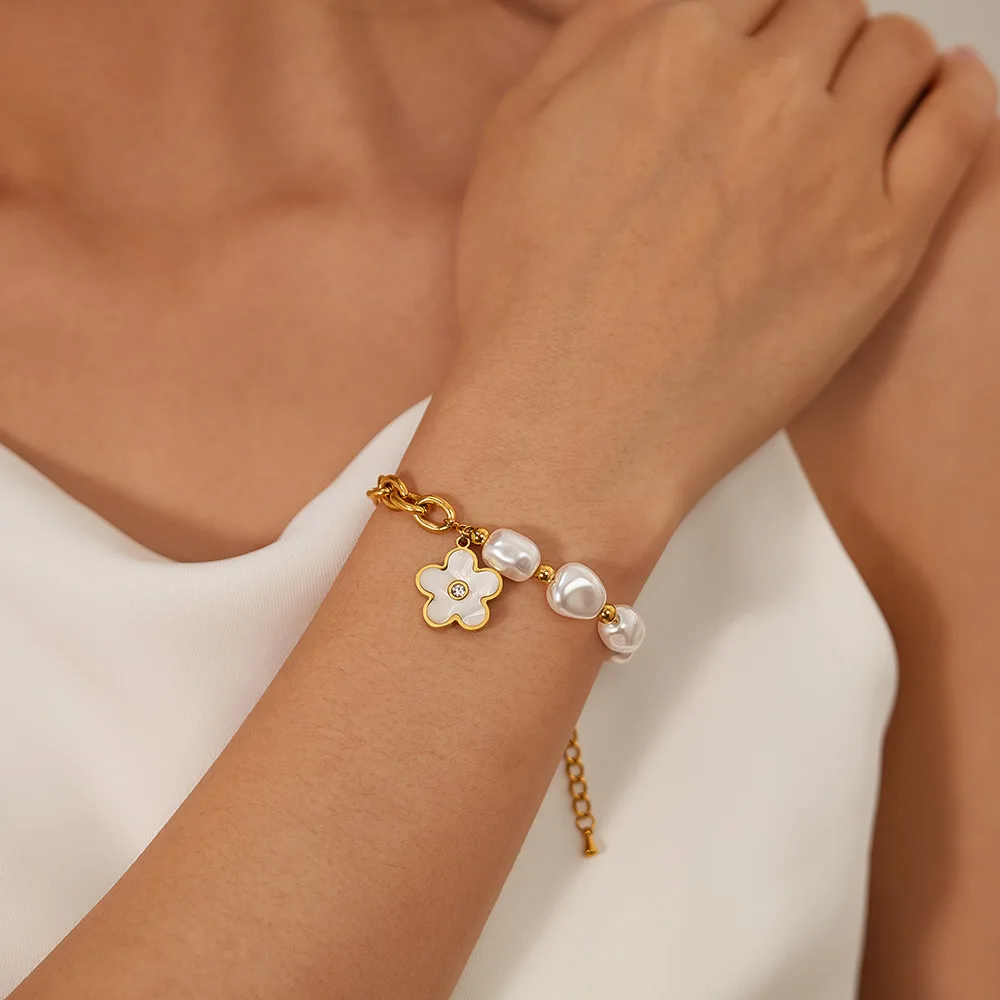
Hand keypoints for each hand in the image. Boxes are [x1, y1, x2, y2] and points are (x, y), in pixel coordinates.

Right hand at [449, 0, 995, 561]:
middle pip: (828, 13)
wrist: (568, 420)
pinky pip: (960, 125)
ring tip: (855, 110)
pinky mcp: (879, 243)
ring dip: (879, 66)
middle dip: (810, 47)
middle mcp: (762, 89)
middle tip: (792, 99)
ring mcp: (830, 164)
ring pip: (897, 54)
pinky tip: (943, 99)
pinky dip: (959, 95)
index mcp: (673, 47)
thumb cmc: (529, 297)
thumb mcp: (517, 131)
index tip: (750, 59)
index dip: (750, 27)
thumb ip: (598, 37)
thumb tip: (660, 4)